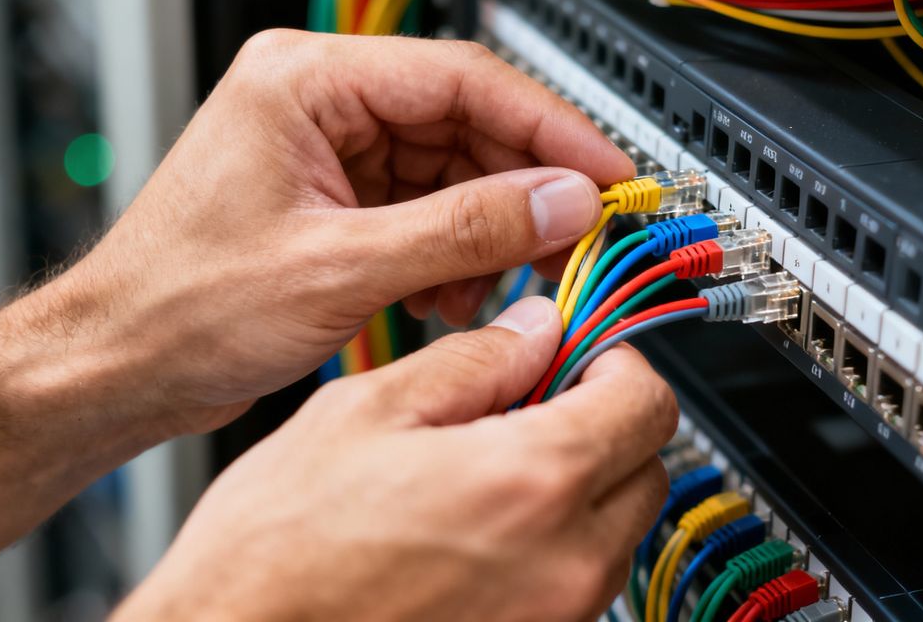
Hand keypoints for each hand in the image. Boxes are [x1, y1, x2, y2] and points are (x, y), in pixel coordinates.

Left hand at [40, 31, 633, 434]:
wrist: (117, 369)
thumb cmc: (179, 307)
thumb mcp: (342, 268)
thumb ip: (464, 230)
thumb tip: (561, 203)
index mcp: (305, 79)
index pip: (463, 78)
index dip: (548, 129)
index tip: (606, 174)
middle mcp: (317, 101)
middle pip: (463, 123)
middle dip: (521, 189)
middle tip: (577, 237)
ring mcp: (325, 150)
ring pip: (450, 171)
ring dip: (485, 230)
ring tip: (498, 283)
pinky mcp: (331, 199)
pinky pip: (422, 208)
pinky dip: (450, 251)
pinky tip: (451, 294)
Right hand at [113, 297, 677, 621]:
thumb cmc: (275, 555)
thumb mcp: (364, 414)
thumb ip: (472, 364)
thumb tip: (534, 330)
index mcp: (530, 484)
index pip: (646, 401)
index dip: (614, 360)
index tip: (578, 353)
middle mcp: (562, 565)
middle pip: (646, 469)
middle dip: (603, 425)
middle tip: (532, 405)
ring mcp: (552, 620)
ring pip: (614, 531)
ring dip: (576, 489)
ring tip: (486, 471)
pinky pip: (575, 585)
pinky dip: (548, 546)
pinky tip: (471, 528)